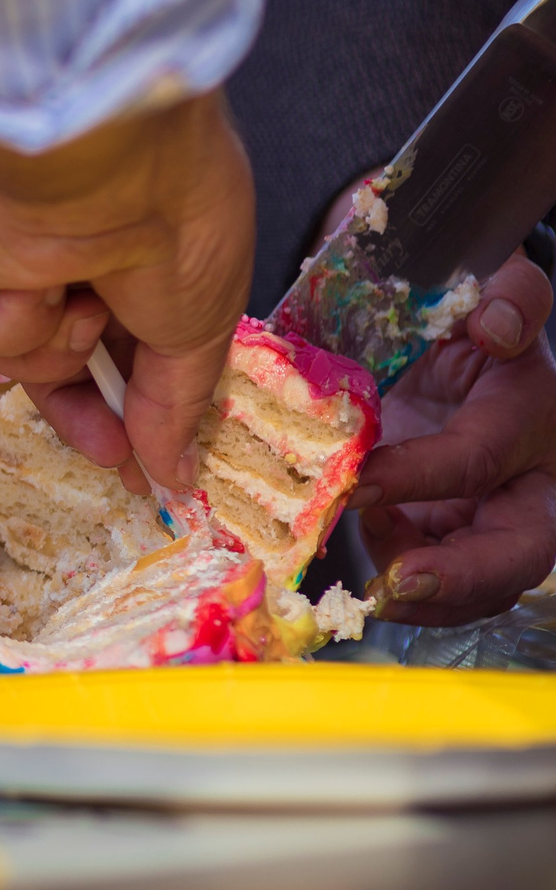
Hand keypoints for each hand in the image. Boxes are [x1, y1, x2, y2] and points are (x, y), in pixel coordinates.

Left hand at [0, 91, 254, 492]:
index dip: (125, 404)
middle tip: (113, 454)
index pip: (111, 341)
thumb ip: (175, 406)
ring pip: (17, 353)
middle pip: (53, 359)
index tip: (142, 464)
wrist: (105, 168)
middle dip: (84, 408)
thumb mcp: (196, 326)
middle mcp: (51, 246)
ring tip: (86, 300)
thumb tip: (174, 473)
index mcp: (120, 246)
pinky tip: (35, 280)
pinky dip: (13, 321)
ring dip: (59, 343)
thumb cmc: (173, 222)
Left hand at [354, 251, 555, 625]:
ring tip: (371, 587)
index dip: (419, 477)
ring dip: (426, 598)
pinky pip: (445, 584)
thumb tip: (497, 324)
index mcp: (532, 414)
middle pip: (521, 551)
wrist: (460, 348)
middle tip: (396, 584)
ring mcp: (500, 518)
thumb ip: (508, 294)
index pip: (477, 459)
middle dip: (461, 577)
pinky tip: (366, 557)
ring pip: (485, 585)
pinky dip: (404, 583)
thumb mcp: (490, 291)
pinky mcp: (462, 538)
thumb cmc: (468, 321)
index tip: (356, 484)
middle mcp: (532, 480)